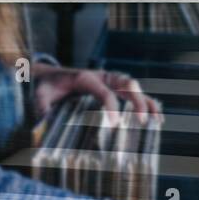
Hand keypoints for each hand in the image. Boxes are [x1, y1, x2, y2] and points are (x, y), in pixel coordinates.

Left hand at [31, 65, 161, 123]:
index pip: (103, 90)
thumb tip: (46, 121)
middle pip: (125, 84)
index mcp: (85, 78)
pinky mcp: (114, 88)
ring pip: (133, 88)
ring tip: (157, 119)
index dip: (110, 105)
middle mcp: (102, 77)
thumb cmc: (48, 87)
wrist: (52, 76)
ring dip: (146, 102)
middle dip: (136, 101)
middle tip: (143, 121)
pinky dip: (146, 103)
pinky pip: (133, 94)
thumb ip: (42, 105)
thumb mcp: (40, 94)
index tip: (115, 123)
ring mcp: (110, 82)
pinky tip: (157, 117)